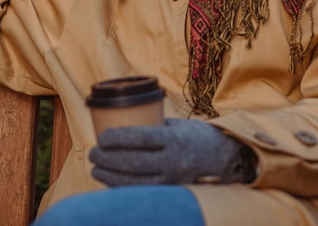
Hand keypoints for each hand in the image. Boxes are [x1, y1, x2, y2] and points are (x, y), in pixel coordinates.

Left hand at [89, 118, 255, 186]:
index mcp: (174, 139)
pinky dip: (124, 188)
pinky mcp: (172, 192)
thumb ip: (154, 126)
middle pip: (134, 162)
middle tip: (93, 153)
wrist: (224, 158)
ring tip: (96, 168)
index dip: (118, 138)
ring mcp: (173, 179)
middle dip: (109, 159)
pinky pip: (143, 192)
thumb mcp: (177, 125)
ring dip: (111, 176)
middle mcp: (174, 161)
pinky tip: (110, 181)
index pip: (141, 138)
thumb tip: (124, 124)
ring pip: (136, 182)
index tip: (101, 137)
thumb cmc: (196, 136)